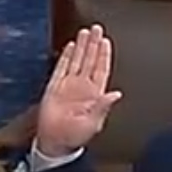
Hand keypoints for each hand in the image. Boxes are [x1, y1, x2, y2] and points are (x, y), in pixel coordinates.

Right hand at [35, 26, 123, 157]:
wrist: (55, 142)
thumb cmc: (76, 136)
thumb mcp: (94, 123)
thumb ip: (103, 106)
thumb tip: (116, 94)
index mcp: (94, 94)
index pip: (101, 69)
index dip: (103, 55)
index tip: (105, 41)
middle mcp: (82, 87)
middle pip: (90, 60)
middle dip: (93, 44)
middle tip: (96, 29)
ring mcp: (69, 85)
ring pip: (77, 61)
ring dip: (81, 47)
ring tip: (85, 32)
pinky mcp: (55, 87)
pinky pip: (61, 68)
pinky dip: (66, 57)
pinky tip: (70, 47)